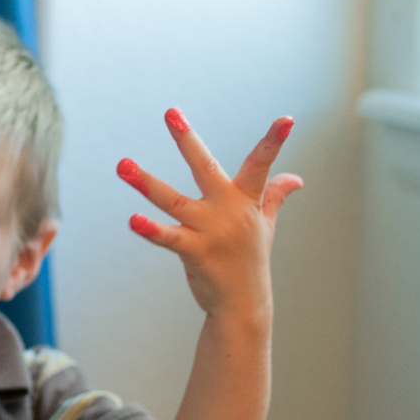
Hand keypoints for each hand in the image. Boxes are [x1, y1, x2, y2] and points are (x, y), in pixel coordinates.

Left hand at [116, 108, 302, 316]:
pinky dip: (150, 230)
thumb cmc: (250, 262)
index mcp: (245, 201)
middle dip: (187, 139)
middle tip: (171, 112)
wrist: (243, 306)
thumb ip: (274, 198)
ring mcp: (211, 231)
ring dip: (146, 183)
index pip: (261, 165)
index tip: (288, 118)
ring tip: (122, 165)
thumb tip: (296, 179)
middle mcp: (228, 211)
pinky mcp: (195, 252)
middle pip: (206, 167)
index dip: (274, 141)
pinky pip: (168, 237)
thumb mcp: (264, 227)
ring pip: (173, 200)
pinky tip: (133, 221)